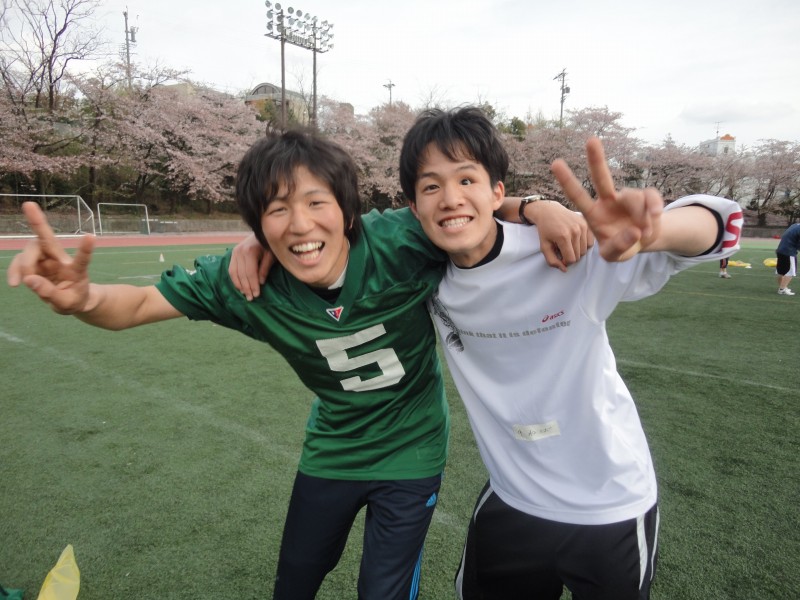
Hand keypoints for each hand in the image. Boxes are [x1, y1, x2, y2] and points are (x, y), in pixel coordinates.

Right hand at [6, 202, 93, 313]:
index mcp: (76, 270)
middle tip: (28, 206)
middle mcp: (60, 259)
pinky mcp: (35, 263)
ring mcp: (46, 259)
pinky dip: (14, 271)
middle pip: (47, 239)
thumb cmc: (74, 299)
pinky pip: (20, 261)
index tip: (91, 236)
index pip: (82, 259)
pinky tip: (15, 283)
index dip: (86, 248)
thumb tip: (29, 280)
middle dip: (38, 222)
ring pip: (30, 250)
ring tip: (20, 283)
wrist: (71, 300)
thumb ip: (49, 293)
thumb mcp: (66, 304)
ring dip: (23, 264)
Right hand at [228, 233, 273, 299]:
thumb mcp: (271, 255)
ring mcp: (235, 252)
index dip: (253, 285)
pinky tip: (239, 286)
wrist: (262, 232)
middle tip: (250, 298)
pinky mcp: (233, 254)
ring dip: (239, 285)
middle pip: (241, 275)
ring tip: (245, 294)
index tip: (257, 295)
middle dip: (246, 288)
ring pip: (234, 273)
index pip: (250, 273)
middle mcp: (240, 252)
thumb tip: (260, 282)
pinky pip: (231, 269)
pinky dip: (235, 279)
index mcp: (250, 252)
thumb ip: (265, 268)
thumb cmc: (269, 245)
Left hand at [525, 200, 594, 271]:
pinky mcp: (586, 223)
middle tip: (562, 249)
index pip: (571, 260)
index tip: (559, 256)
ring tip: (568, 244)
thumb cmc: (545, 230)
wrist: (549, 211)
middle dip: (570, 256)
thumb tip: (564, 270)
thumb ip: (551, 261)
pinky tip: (575, 240)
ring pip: (585, 250)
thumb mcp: (544, 246)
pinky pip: (590, 242)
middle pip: (578, 256)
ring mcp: (582, 226)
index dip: (565, 262)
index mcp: (563, 237)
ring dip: (577, 251)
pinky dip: (583, 244)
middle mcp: (575, 231)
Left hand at [551, 137, 662, 261]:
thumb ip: (619, 246)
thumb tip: (633, 231)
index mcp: (593, 214)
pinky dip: (654, 210)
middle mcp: (608, 201)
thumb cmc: (619, 247)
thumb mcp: (613, 256)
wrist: (641, 242)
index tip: (555, 163)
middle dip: (596, 159)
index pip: (577, 196)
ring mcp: (627, 198)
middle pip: (602, 177)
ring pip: (634, 197)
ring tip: (643, 233)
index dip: (567, 181)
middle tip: (591, 140)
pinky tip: (654, 220)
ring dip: (641, 216)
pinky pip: (651, 198)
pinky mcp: (646, 198)